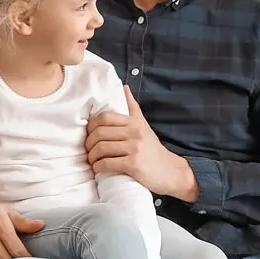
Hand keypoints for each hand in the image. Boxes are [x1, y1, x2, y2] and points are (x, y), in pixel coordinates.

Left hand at [85, 86, 197, 201]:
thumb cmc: (153, 149)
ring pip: (101, 148)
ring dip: (92, 157)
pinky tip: (99, 169)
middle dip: (89, 143)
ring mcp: (134, 148)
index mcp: (134, 122)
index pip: (104, 117)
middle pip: (100, 133)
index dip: (91, 126)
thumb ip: (132, 107)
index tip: (89, 135)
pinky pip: (107, 163)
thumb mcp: (144, 125)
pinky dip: (98, 167)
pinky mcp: (133, 164)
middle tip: (89, 150)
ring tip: (93, 161)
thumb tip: (124, 87)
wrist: (171, 171)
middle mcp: (134, 132)